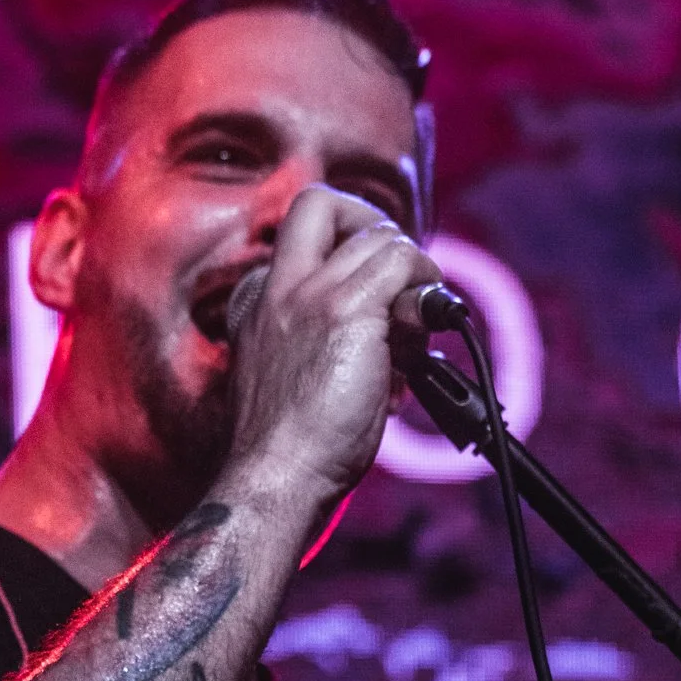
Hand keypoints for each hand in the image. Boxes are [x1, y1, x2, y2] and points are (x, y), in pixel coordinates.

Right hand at [230, 183, 442, 496]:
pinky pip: (401, 261)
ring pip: (378, 236)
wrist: (279, 477)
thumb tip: (399, 336)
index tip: (373, 293)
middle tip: (398, 282)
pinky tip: (421, 335)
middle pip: (323, 204)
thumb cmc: (295, 452)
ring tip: (411, 338)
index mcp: (255, 303)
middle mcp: (275, 287)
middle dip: (371, 227)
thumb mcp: (299, 383)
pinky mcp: (346, 310)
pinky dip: (425, 286)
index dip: (345, 250)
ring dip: (411, 277)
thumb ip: (333, 346)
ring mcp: (308, 293)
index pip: (300, 237)